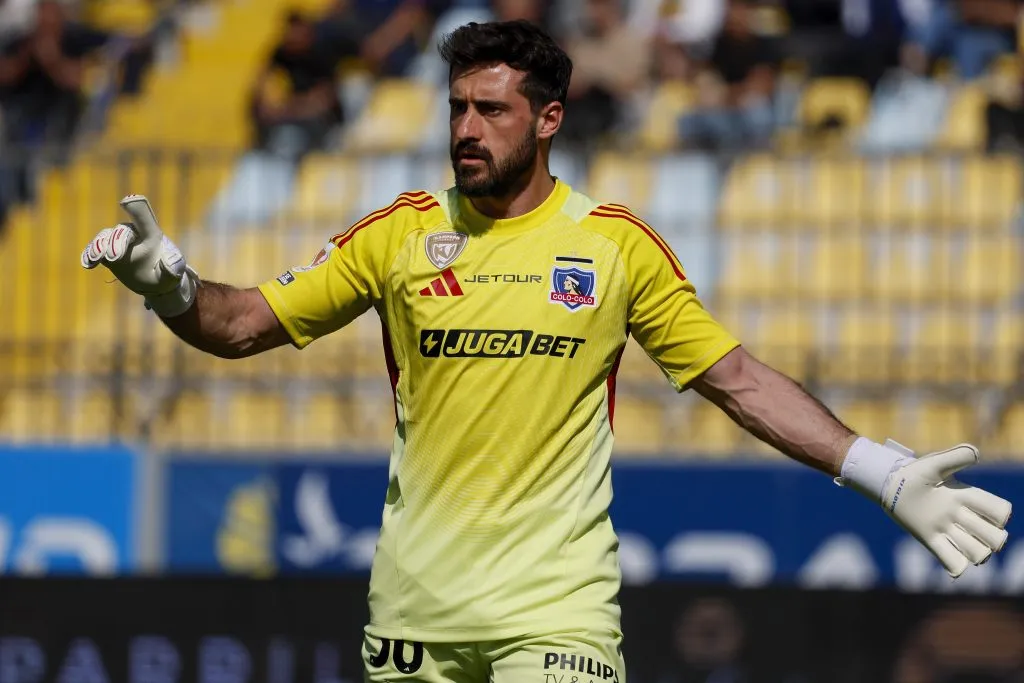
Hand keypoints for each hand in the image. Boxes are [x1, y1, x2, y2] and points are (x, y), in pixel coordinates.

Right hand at [81, 195, 199, 316]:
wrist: (153, 283)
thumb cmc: (165, 275)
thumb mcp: (173, 274)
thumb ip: (172, 268)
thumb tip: (169, 263)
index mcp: (151, 234)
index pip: (144, 216)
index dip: (136, 207)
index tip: (125, 202)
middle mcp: (133, 233)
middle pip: (122, 231)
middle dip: (116, 243)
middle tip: (113, 258)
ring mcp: (117, 241)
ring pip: (105, 237)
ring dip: (99, 246)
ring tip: (96, 259)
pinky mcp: (106, 250)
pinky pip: (95, 248)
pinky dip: (90, 253)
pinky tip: (88, 263)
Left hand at [883, 443, 1011, 577]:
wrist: (888, 483)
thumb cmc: (912, 472)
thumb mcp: (933, 464)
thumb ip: (955, 458)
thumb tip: (977, 454)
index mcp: (965, 496)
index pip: (997, 511)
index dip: (1000, 514)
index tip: (991, 512)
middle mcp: (960, 516)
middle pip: (993, 537)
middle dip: (993, 539)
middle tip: (974, 531)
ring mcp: (946, 529)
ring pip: (977, 552)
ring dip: (976, 554)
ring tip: (962, 545)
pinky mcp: (930, 540)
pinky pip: (951, 561)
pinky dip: (957, 567)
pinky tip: (954, 566)